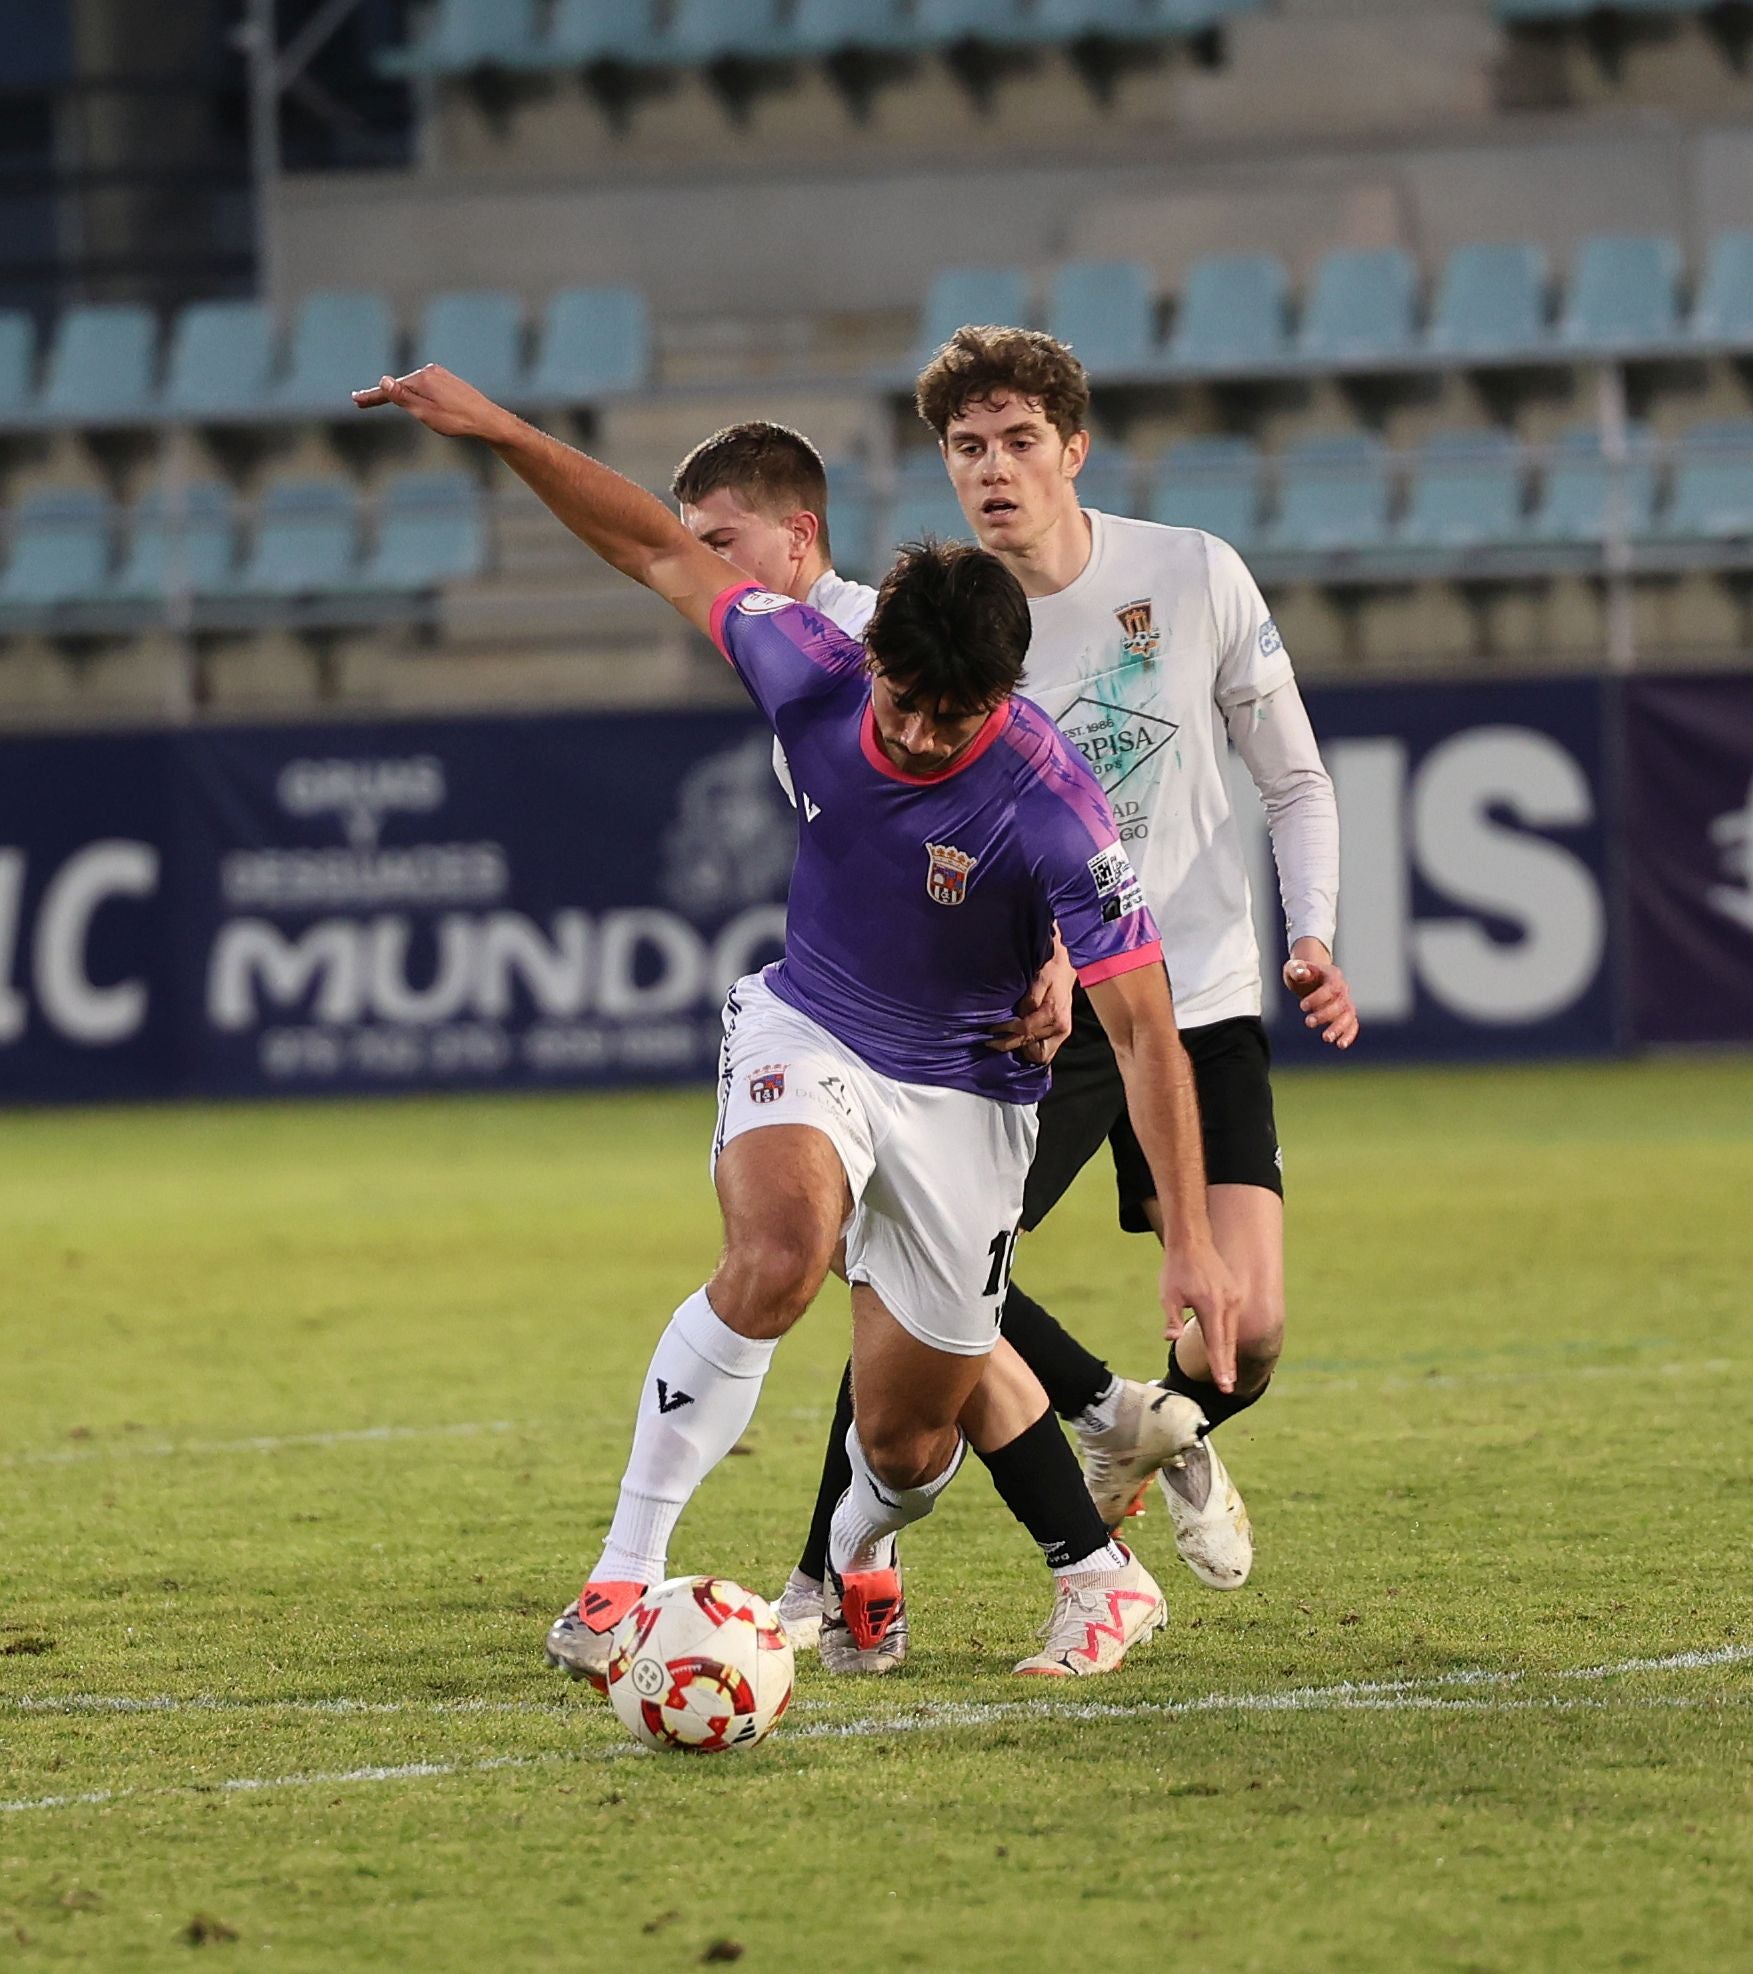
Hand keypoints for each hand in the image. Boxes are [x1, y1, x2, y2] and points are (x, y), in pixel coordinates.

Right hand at [351, 363, 514, 442]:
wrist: (488, 420)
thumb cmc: (457, 420)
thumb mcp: (425, 412)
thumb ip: (403, 397)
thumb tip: (383, 381)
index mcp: (422, 378)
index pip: (390, 389)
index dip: (372, 396)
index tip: (354, 400)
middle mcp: (430, 371)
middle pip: (401, 386)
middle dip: (383, 395)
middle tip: (361, 402)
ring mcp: (440, 374)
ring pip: (414, 387)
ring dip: (403, 397)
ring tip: (399, 408)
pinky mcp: (448, 380)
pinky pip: (426, 388)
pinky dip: (416, 395)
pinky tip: (419, 403)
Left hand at [986, 930, 1073, 1065]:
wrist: (1066, 964)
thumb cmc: (1050, 968)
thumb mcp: (1039, 978)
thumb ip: (1030, 999)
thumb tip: (1021, 1014)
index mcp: (1053, 1014)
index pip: (1025, 1030)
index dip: (1006, 1031)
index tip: (991, 1030)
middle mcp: (1060, 1027)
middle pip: (1033, 1049)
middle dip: (1013, 1045)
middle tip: (995, 1039)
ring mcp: (1063, 1032)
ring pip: (1041, 1055)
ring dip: (1024, 1049)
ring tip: (1008, 1038)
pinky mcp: (1062, 1033)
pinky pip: (1046, 1051)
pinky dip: (1033, 1048)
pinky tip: (1020, 1038)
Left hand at [1159, 1240, 1239, 1391]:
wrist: (1192, 1240)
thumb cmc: (1176, 1269)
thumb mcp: (1168, 1295)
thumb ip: (1172, 1318)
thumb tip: (1171, 1338)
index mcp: (1211, 1306)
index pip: (1217, 1343)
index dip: (1220, 1366)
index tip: (1225, 1385)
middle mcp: (1228, 1303)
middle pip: (1228, 1341)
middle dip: (1227, 1365)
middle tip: (1227, 1387)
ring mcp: (1234, 1297)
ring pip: (1232, 1331)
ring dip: (1229, 1351)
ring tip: (1227, 1374)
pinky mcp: (1234, 1293)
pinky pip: (1233, 1320)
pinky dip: (1229, 1336)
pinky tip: (1226, 1348)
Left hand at [1283, 940, 1357, 1049]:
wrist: (1309, 976)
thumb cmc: (1300, 972)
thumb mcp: (1294, 967)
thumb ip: (1296, 969)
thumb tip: (1302, 972)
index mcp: (1333, 975)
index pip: (1331, 987)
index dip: (1318, 998)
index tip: (1302, 1006)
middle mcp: (1343, 988)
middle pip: (1341, 1003)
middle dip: (1325, 1014)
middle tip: (1308, 1023)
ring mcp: (1345, 1001)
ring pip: (1349, 1016)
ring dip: (1339, 1028)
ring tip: (1326, 1038)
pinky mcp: (1344, 1014)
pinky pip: (1352, 1024)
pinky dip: (1348, 1035)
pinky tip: (1340, 1045)